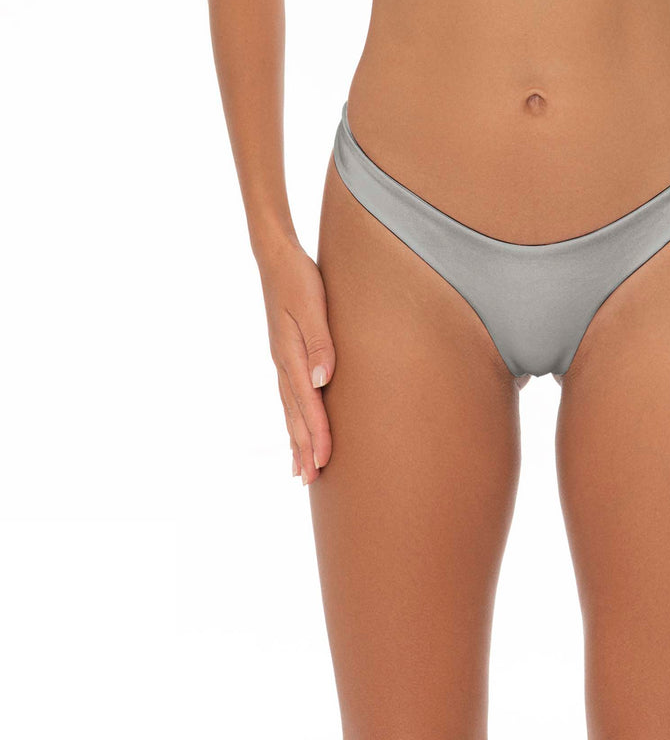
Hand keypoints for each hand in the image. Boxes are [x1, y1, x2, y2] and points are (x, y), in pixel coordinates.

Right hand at [256, 238, 334, 484]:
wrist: (277, 258)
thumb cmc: (299, 279)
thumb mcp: (312, 306)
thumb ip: (319, 343)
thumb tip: (323, 382)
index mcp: (290, 355)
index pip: (307, 403)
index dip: (316, 433)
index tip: (324, 461)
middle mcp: (283, 362)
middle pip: (294, 414)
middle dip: (303, 448)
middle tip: (309, 481)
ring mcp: (281, 359)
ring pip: (289, 408)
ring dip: (296, 439)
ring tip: (300, 469)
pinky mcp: (285, 354)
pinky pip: (289, 395)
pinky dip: (293, 417)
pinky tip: (296, 427)